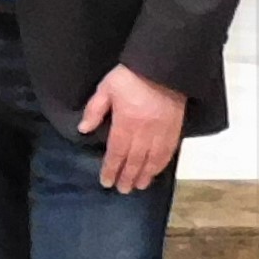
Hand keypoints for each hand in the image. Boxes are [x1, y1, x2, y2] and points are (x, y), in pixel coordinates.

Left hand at [77, 63, 185, 193]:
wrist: (163, 68)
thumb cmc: (130, 77)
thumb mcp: (105, 89)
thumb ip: (94, 110)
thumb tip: (82, 130)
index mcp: (126, 123)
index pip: (117, 152)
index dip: (111, 168)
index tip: (106, 181)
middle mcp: (145, 132)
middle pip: (135, 160)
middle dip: (127, 176)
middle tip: (122, 190)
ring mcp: (163, 132)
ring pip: (153, 160)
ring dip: (145, 175)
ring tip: (139, 186)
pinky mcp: (175, 129)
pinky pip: (169, 152)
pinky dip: (162, 164)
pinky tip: (156, 171)